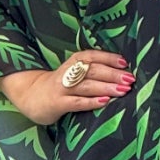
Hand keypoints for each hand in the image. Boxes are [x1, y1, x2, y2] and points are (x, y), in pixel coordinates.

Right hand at [0, 52, 133, 124]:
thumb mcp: (73, 73)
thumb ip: (92, 71)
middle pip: (92, 70)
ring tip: (123, 90)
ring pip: (86, 86)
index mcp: (73, 62)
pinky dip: (91, 101)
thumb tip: (121, 73)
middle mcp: (67, 73)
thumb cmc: (60, 85)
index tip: (125, 63)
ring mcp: (62, 88)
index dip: (108, 58)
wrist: (30, 96)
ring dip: (106, 87)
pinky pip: (76, 102)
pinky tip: (105, 102)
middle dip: (113, 74)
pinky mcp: (57, 103)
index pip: (92, 56)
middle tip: (130, 79)